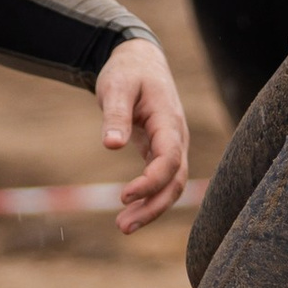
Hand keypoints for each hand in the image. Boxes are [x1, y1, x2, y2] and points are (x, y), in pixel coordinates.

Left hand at [96, 36, 188, 232]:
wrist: (140, 61)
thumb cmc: (128, 71)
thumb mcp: (117, 86)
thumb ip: (116, 114)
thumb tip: (111, 145)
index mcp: (169, 121)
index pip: (169, 159)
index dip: (151, 181)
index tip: (124, 195)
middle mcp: (176, 137)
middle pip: (175, 181)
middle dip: (153, 206)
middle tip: (123, 226)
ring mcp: (172, 146)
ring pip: (171, 186)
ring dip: (151, 208)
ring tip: (123, 227)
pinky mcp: (161, 151)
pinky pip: (162, 181)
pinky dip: (148, 198)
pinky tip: (129, 212)